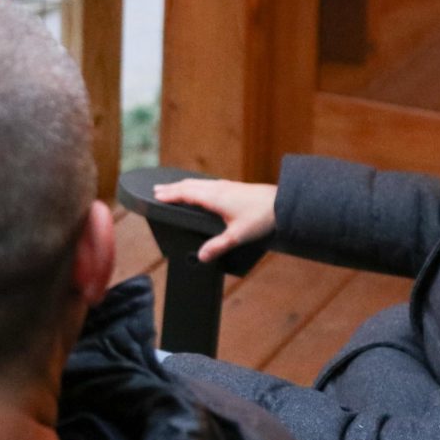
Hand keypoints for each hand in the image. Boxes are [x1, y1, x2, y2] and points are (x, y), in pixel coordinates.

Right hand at [153, 179, 277, 262]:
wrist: (283, 203)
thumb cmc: (261, 217)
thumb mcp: (237, 236)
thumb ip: (218, 246)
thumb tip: (200, 257)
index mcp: (214, 198)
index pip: (186, 194)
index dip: (170, 195)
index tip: (156, 196)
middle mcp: (218, 188)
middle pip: (189, 185)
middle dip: (172, 188)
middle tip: (157, 190)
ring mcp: (226, 186)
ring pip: (199, 183)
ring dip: (183, 185)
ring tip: (173, 187)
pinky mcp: (234, 186)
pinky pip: (208, 183)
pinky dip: (196, 185)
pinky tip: (201, 188)